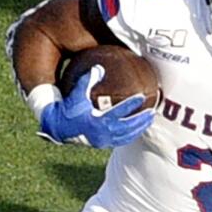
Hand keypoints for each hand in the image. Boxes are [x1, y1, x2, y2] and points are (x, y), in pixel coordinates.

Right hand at [37, 65, 154, 147]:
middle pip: (128, 127)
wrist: (59, 128)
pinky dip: (132, 134)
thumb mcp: (77, 95)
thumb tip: (99, 67)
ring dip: (140, 127)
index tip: (141, 96)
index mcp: (97, 120)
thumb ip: (87, 81)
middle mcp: (103, 132)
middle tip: (152, 111)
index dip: (131, 104)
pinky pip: (123, 140)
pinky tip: (139, 127)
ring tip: (150, 119)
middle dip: (141, 120)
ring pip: (127, 135)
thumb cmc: (69, 110)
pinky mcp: (105, 144)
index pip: (118, 112)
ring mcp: (105, 140)